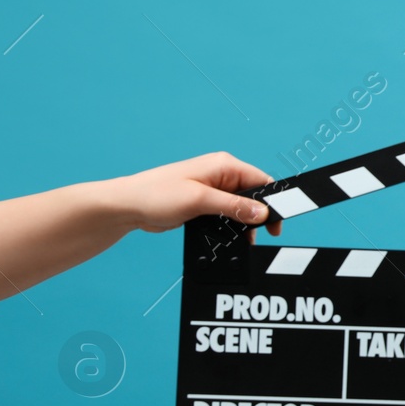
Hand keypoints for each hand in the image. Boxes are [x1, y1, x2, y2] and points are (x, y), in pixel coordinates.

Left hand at [112, 152, 281, 236]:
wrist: (128, 206)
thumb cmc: (155, 194)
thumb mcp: (199, 200)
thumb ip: (233, 206)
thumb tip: (262, 213)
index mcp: (224, 165)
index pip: (260, 181)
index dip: (272, 202)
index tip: (277, 222)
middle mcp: (221, 175)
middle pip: (253, 196)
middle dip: (258, 216)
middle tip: (260, 235)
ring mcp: (212, 190)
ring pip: (240, 208)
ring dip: (243, 224)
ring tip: (241, 240)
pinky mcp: (204, 203)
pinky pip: (226, 215)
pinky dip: (230, 227)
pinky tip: (227, 238)